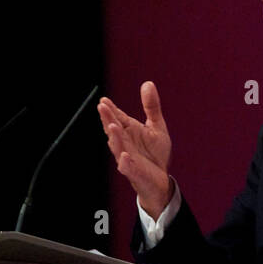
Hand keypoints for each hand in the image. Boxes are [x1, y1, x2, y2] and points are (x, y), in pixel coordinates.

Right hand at [97, 82, 172, 218]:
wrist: (161, 180)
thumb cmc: (155, 153)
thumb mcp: (156, 126)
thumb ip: (151, 106)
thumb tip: (147, 83)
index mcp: (129, 132)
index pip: (118, 118)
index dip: (111, 110)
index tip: (103, 100)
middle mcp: (125, 144)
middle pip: (114, 130)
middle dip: (108, 119)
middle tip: (102, 107)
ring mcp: (128, 158)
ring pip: (118, 148)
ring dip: (114, 138)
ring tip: (112, 126)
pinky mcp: (135, 172)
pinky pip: (128, 168)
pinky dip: (125, 163)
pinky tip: (124, 156)